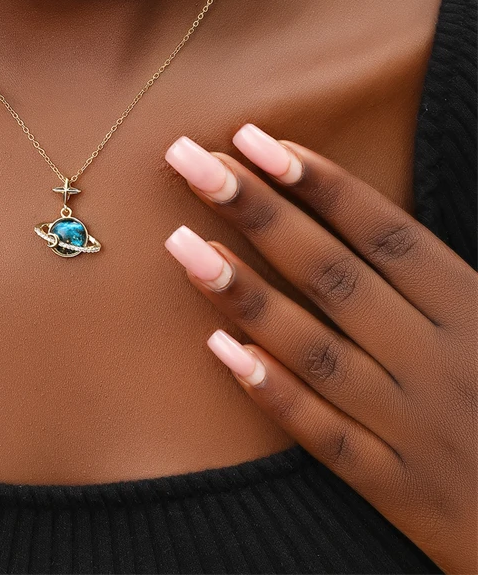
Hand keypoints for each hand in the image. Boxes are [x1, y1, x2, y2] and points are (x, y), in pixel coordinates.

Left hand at [163, 124, 476, 574]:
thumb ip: (440, 271)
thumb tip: (368, 216)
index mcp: (472, 309)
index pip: (381, 232)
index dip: (316, 183)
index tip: (251, 140)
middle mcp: (439, 360)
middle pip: (332, 273)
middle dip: (258, 212)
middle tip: (188, 161)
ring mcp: (414, 425)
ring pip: (316, 349)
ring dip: (244, 293)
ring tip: (179, 242)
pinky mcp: (398, 487)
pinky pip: (326, 436)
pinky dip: (275, 393)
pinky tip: (219, 351)